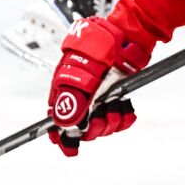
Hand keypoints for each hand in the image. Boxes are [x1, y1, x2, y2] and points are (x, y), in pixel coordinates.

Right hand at [47, 17, 149, 156]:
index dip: (62, 137)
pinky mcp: (117, 97)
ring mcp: (100, 98)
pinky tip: (127, 107)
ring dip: (110, 120)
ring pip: (102, 126)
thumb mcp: (81, 74)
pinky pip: (119, 119)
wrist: (127, 37)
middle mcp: (81, 98)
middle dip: (93, 127)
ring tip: (116, 105)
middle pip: (82, 129)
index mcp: (64, 91)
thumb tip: (64, 124)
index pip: (57, 122)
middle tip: (101, 114)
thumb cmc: (99, 49)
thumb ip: (72, 100)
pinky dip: (124, 117)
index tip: (70, 147)